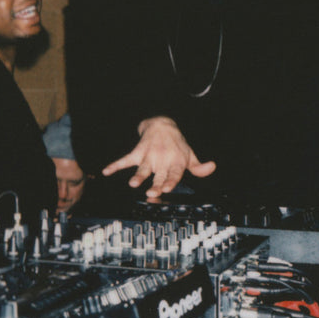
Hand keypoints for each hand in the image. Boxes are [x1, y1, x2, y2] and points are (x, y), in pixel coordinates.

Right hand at [101, 116, 215, 197]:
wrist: (162, 125)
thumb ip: (198, 167)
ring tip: (133, 183)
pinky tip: (106, 171)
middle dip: (154, 184)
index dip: (170, 182)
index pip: (174, 174)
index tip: (166, 188)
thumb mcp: (189, 154)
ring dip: (137, 176)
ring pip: (142, 169)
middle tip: (151, 192)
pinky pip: (125, 160)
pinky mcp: (137, 153)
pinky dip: (115, 165)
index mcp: (175, 162)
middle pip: (157, 175)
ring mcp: (148, 156)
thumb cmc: (176, 144)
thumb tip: (211, 167)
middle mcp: (162, 160)